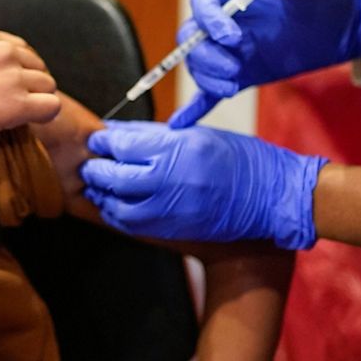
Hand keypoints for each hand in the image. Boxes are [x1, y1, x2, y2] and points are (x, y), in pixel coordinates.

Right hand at [0, 15, 60, 147]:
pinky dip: (47, 114)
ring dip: (38, 98)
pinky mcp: (19, 104)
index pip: (19, 48)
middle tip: (15, 99)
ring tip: (23, 112)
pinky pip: (52, 106)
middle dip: (30, 82)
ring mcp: (13, 77)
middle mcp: (3, 51)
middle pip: (37, 65)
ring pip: (47, 85)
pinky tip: (35, 120)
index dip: (15, 68)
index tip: (4, 84)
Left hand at [80, 121, 326, 248]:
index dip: (104, 141)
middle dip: (96, 168)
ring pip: (117, 204)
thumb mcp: (197, 134)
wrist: (269, 198)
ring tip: (97, 185)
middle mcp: (169, 180)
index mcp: (176, 149)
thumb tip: (118, 131)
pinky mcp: (173, 229)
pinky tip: (113, 205)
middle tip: (90, 162)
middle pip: (114, 176)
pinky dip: (116, 214)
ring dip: (102, 194)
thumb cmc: (238, 158)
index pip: (123, 145)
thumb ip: (155, 134)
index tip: (98, 138)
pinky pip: (131, 224)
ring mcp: (170, 209)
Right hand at [170, 0, 360, 127]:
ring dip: (207, 79)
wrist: (341, 23)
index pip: (203, 3)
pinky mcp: (242, 74)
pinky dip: (197, 107)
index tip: (232, 37)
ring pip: (200, 66)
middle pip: (193, 39)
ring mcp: (231, 51)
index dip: (209, 21)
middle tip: (234, 69)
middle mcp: (224, 23)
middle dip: (206, 56)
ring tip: (233, 87)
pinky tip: (182, 122)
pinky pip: (211, 92)